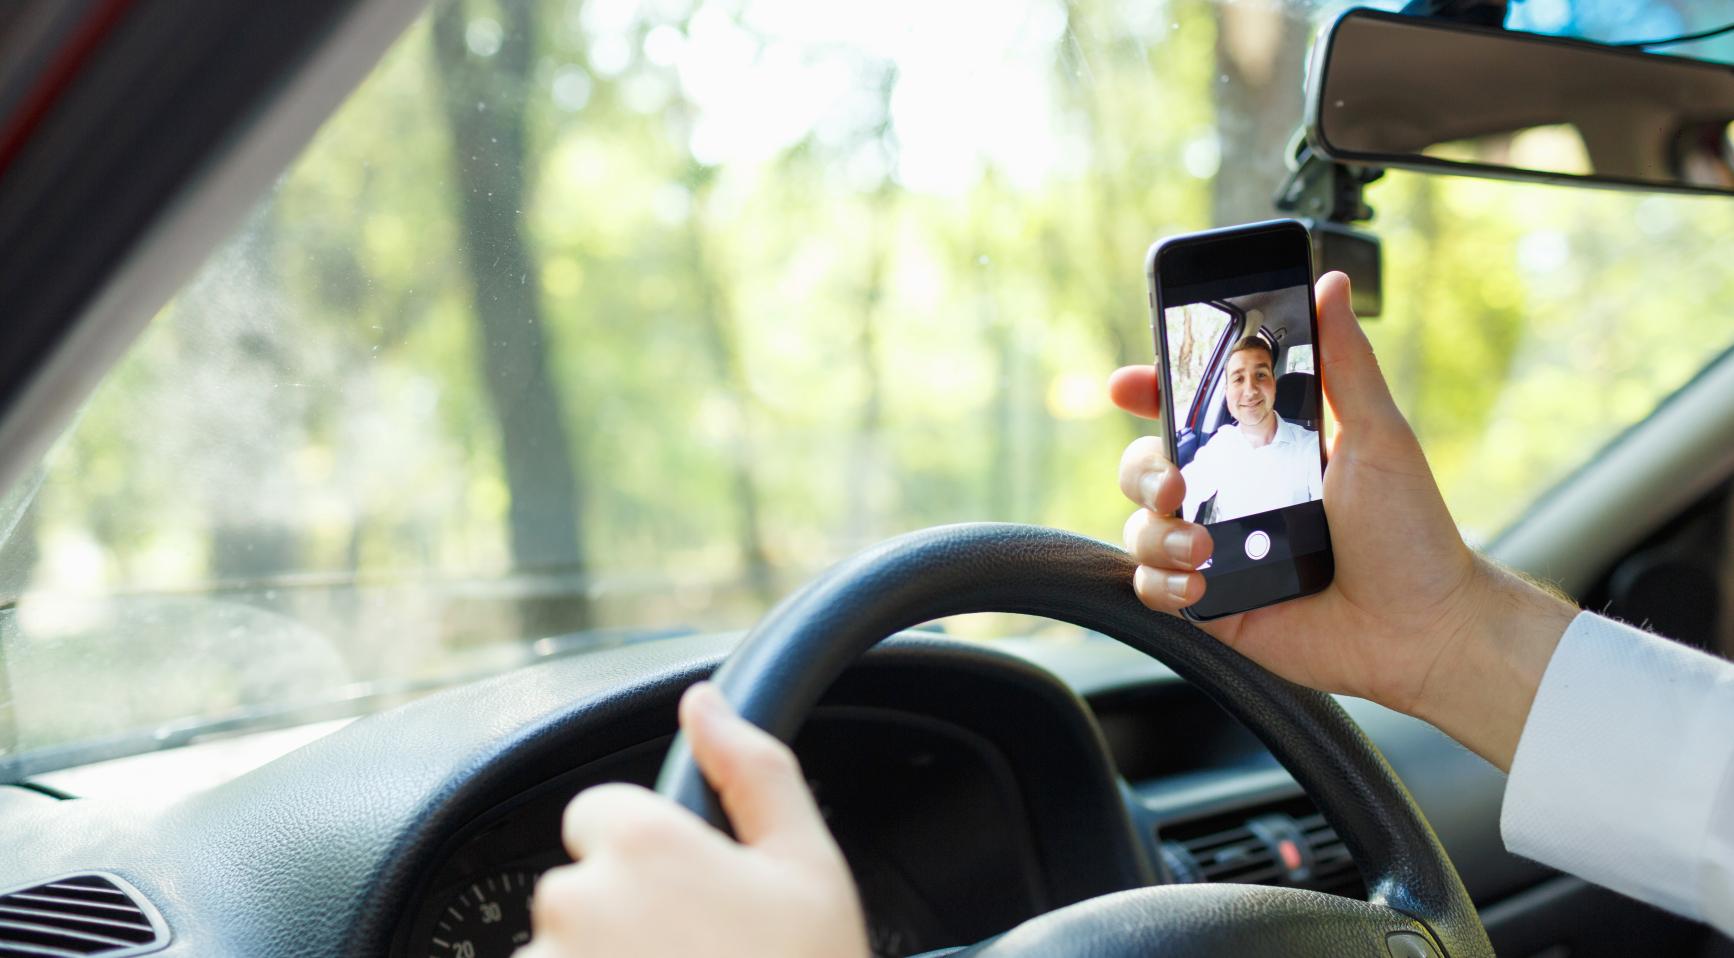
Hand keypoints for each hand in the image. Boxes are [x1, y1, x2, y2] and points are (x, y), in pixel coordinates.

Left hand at [518, 682, 868, 957]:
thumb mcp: (809, 869)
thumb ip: (753, 770)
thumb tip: (704, 700)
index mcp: (643, 842)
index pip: (596, 814)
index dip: (646, 853)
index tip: (687, 898)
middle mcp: (577, 903)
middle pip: (574, 891)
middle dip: (620, 922)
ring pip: (557, 957)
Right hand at [1111, 272, 1575, 769]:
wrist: (1421, 628)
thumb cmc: (1410, 532)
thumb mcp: (1377, 436)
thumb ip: (1346, 362)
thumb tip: (1330, 283)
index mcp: (1262, 450)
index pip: (1188, 412)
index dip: (1149, 392)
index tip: (1127, 384)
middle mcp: (1231, 497)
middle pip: (1144, 466)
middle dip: (1142, 469)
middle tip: (1176, 481)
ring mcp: (1217, 552)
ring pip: (1140, 527)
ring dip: (1157, 533)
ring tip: (1205, 547)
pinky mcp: (1211, 605)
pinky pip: (1151, 586)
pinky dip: (1162, 582)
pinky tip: (1201, 587)